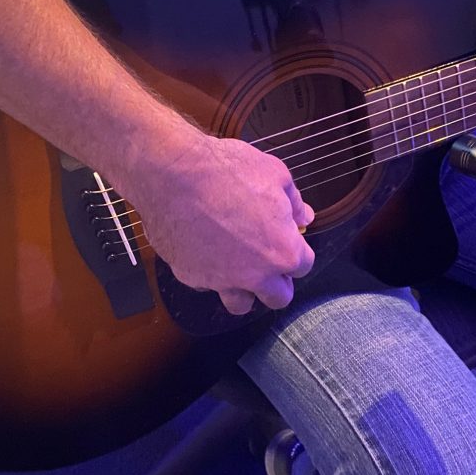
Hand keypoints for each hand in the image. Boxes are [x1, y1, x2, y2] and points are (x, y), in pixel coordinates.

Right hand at [124, 131, 314, 314]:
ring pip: (240, 305)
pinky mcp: (190, 276)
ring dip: (244, 290)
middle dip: (277, 281)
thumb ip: (294, 201)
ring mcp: (220, 280)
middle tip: (268, 259)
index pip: (304, 265)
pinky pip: (205, 285)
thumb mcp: (274, 173)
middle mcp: (254, 275)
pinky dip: (209, 274)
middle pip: (278, 297)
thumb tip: (303, 215)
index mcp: (282, 251)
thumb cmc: (225, 169)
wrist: (171, 173)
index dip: (297, 250)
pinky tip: (206, 252)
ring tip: (238, 267)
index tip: (288, 239)